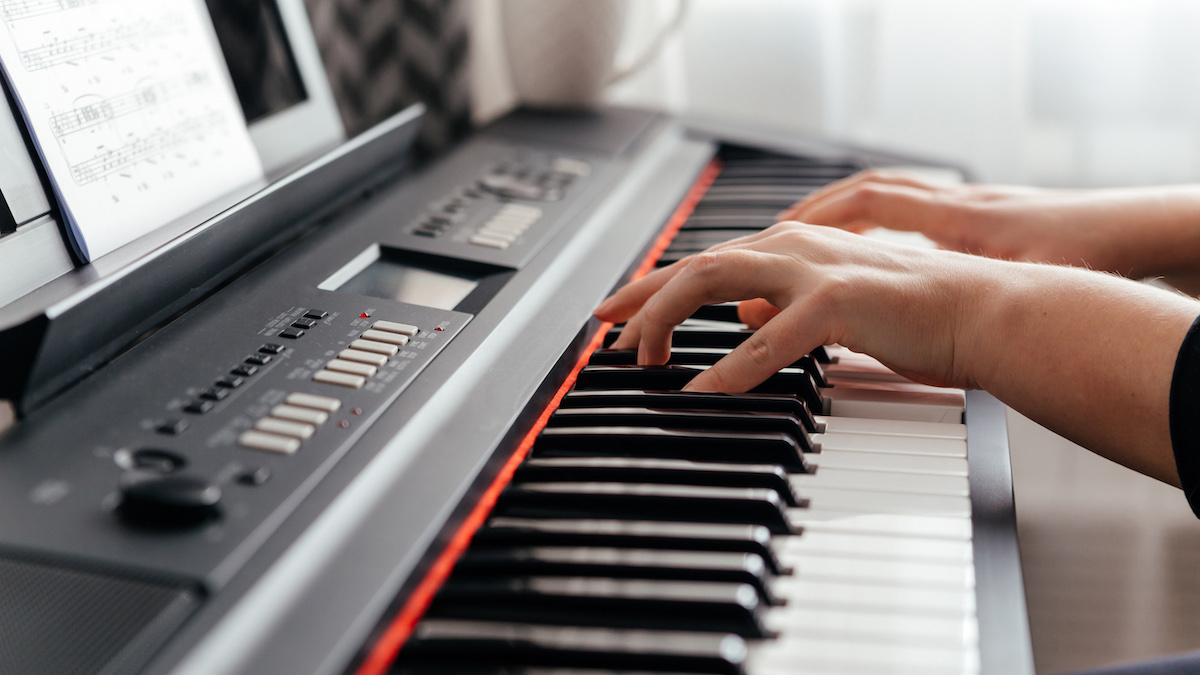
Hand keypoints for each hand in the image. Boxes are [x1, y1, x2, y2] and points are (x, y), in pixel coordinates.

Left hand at [594, 222, 982, 392]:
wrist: (978, 312)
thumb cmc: (912, 313)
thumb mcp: (830, 304)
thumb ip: (783, 304)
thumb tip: (744, 314)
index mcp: (791, 248)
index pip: (705, 262)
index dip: (654, 287)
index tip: (615, 311)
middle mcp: (793, 247)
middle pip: (694, 265)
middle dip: (642, 300)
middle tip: (609, 335)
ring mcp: (813, 270)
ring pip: (714, 282)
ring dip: (668, 320)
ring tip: (643, 360)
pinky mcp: (838, 301)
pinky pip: (767, 338)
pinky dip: (728, 367)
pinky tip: (701, 390)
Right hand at [778, 169, 1199, 278]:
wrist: (1135, 230)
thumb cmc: (1088, 250)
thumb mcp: (1017, 279)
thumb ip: (963, 296)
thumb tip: (920, 324)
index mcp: (957, 215)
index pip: (872, 199)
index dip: (821, 216)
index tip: (781, 237)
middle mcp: (957, 203)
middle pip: (869, 190)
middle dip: (816, 211)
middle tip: (772, 237)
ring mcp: (969, 207)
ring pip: (891, 197)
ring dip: (844, 216)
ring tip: (805, 243)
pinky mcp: (983, 219)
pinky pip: (916, 211)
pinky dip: (882, 226)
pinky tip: (871, 254)